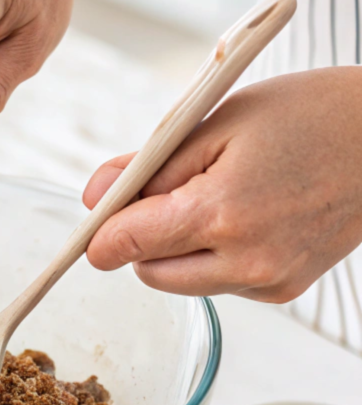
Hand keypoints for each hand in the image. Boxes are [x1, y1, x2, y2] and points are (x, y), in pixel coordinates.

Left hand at [82, 69, 361, 301]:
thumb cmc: (311, 116)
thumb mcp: (214, 121)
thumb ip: (148, 166)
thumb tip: (93, 196)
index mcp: (221, 213)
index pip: (126, 245)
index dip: (100, 230)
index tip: (98, 213)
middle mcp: (246, 261)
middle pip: (147, 272)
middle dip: (141, 237)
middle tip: (168, 188)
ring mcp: (268, 280)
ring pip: (180, 282)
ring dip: (176, 249)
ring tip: (216, 195)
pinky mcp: (284, 289)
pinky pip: (219, 283)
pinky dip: (213, 257)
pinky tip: (246, 216)